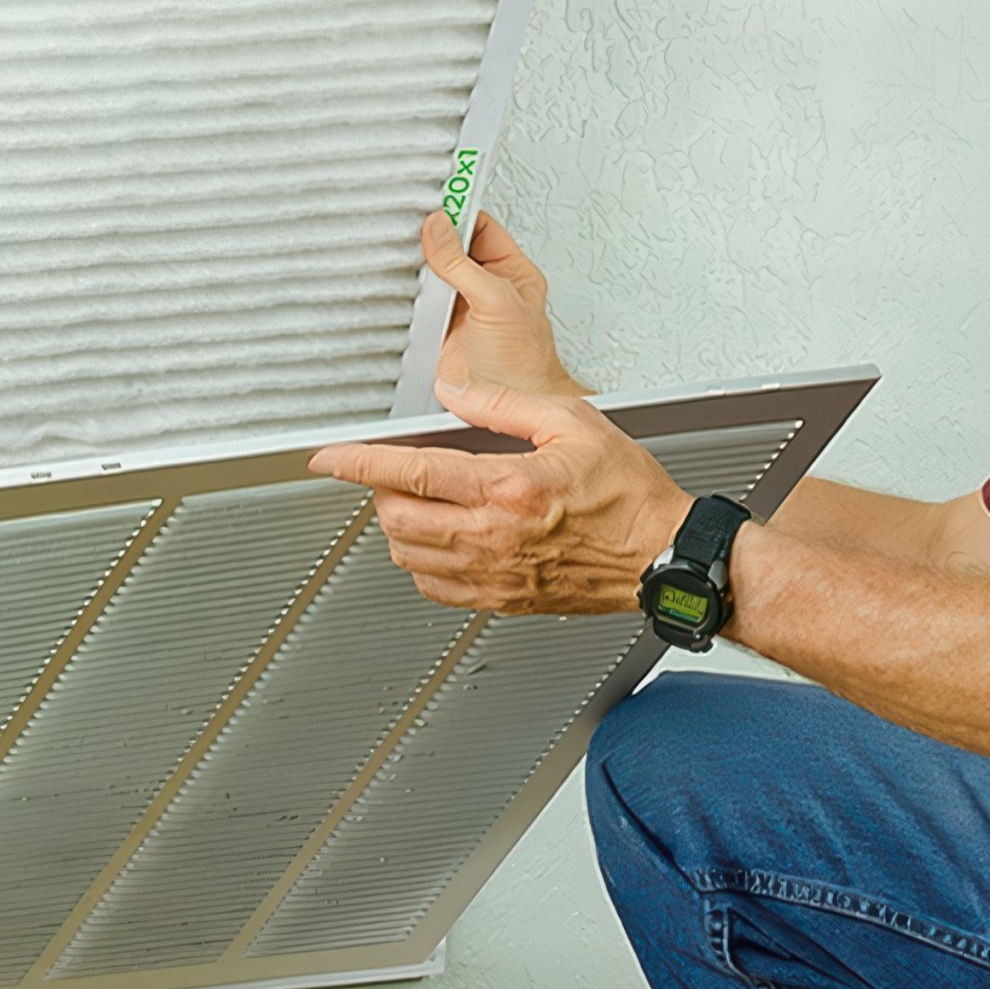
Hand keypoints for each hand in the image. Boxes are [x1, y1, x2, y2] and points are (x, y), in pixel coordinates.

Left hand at [307, 379, 692, 614]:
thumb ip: (502, 404)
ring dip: (398, 526)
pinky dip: (420, 564)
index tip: (327, 457)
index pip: (410, 472)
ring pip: (408, 556)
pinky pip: (435, 588)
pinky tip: (439, 541)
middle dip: (381, 491)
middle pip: (397, 517)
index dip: (358, 462)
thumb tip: (454, 390)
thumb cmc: (630, 494)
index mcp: (507, 488)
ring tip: (416, 502)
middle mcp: (494, 537)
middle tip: (392, 471)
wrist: (662, 554)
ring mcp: (495, 574)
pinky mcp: (503, 599)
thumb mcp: (571, 422)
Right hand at [423, 210, 586, 397]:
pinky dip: (406, 294)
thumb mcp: (496, 301)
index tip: (436, 199)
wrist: (505, 408)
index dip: (459, 210)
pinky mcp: (436, 328)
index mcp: (509, 270)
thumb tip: (439, 230)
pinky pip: (416, 301)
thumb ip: (463, 265)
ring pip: (431, 272)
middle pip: (451, 246)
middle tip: (413, 225)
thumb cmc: (522, 362)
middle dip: (432, 236)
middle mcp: (484, 285)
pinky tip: (401, 287)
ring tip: (405, 254)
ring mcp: (459, 306)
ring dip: (418, 266)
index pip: (480, 225)